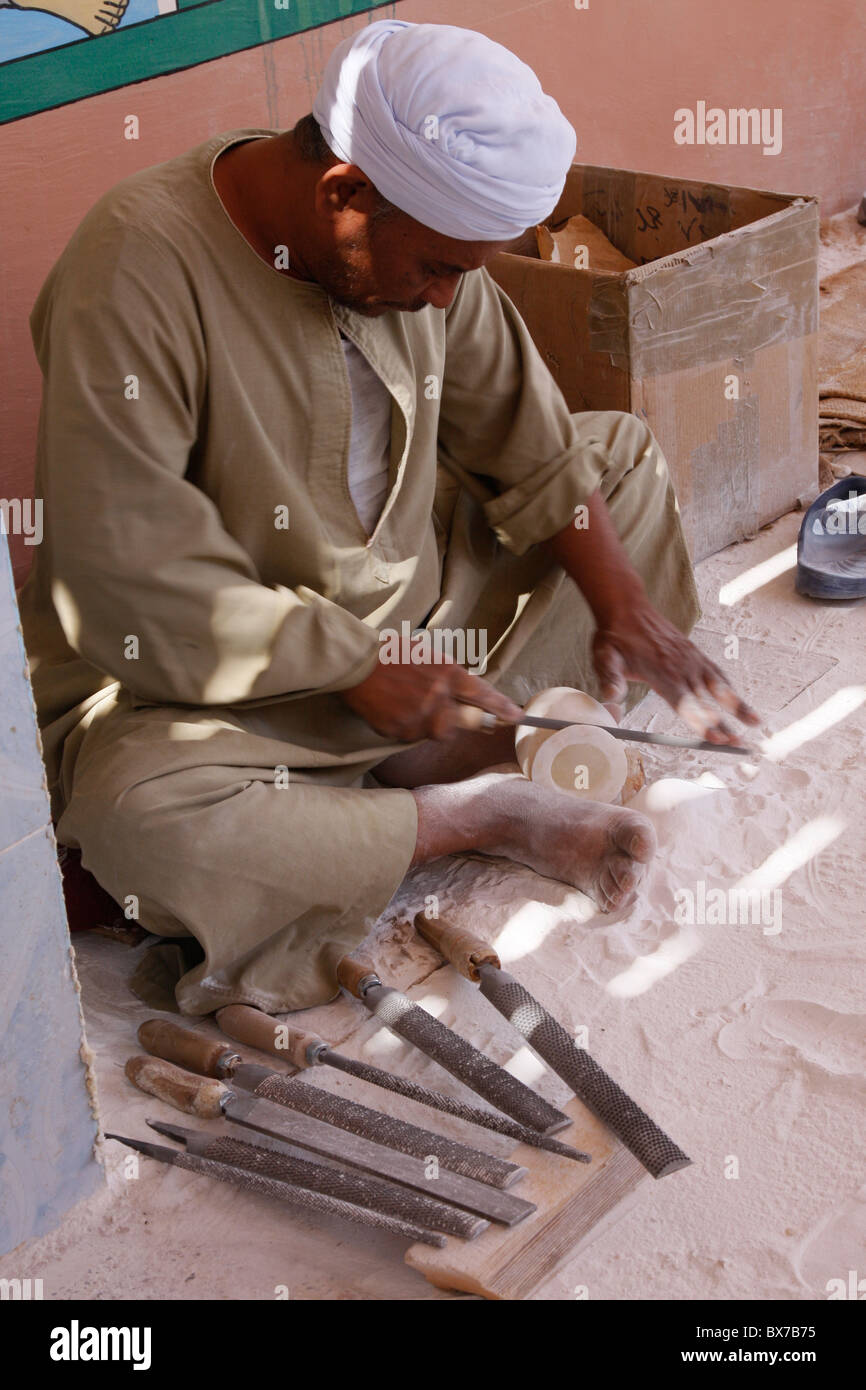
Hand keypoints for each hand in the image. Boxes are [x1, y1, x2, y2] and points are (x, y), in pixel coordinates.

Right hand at [340, 650, 523, 741]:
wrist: (357, 662)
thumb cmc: (392, 654)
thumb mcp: (429, 657)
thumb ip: (450, 678)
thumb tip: (467, 697)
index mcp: (448, 674)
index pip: (484, 696)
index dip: (503, 709)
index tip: (517, 717)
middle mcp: (439, 697)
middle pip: (463, 724)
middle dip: (457, 721)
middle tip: (440, 710)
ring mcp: (419, 716)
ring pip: (436, 732)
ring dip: (429, 724)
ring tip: (408, 704)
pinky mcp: (400, 730)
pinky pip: (411, 737)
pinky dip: (405, 727)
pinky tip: (393, 709)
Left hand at [592, 600, 760, 743]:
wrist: (627, 608)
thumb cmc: (614, 637)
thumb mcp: (605, 658)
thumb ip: (610, 678)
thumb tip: (611, 698)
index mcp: (661, 673)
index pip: (684, 703)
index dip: (701, 722)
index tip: (716, 738)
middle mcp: (680, 667)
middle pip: (706, 701)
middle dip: (723, 724)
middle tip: (738, 745)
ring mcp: (691, 659)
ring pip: (719, 686)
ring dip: (737, 705)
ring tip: (756, 723)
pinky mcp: (694, 653)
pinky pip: (717, 672)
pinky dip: (730, 688)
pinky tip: (739, 702)